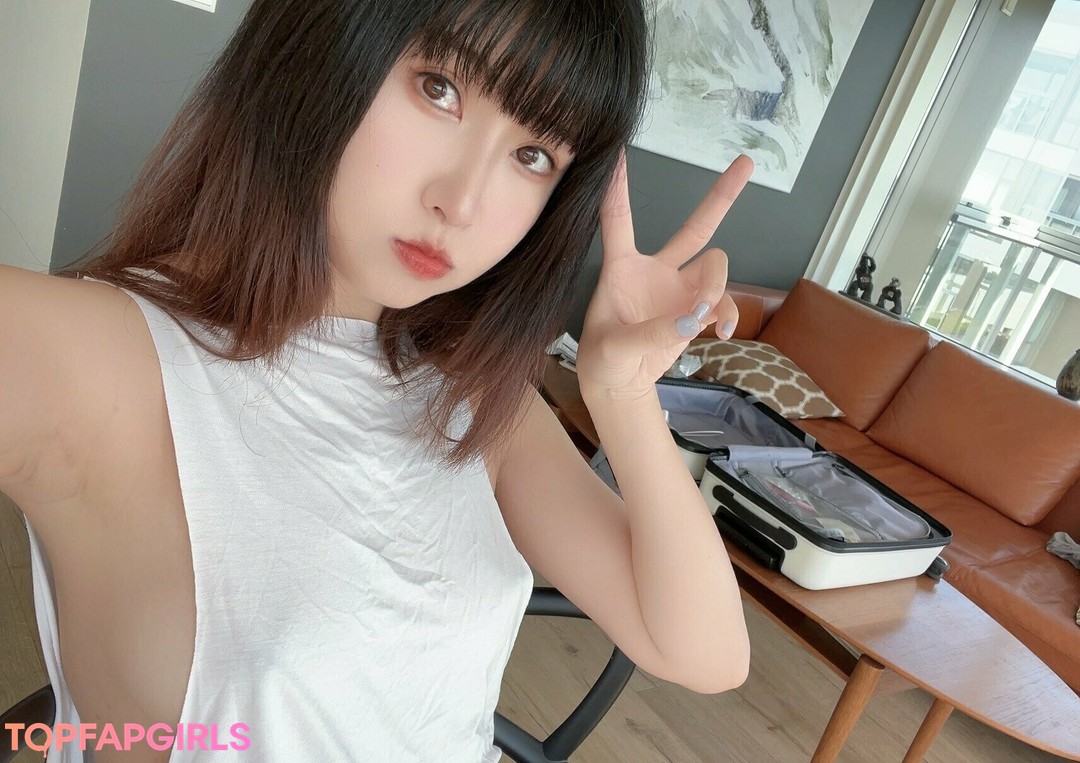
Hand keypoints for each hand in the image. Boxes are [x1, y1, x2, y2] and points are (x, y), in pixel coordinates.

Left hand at [577, 152, 753, 400]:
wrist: (619, 383)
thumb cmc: (603, 358)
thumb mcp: (614, 348)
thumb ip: (651, 334)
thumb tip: (693, 321)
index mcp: (622, 268)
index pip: (618, 220)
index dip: (618, 187)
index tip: (617, 153)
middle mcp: (656, 270)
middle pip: (695, 228)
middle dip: (721, 197)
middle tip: (746, 163)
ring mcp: (680, 289)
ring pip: (716, 267)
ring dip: (717, 289)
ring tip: (702, 318)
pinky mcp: (696, 311)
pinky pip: (725, 303)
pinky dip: (728, 316)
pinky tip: (721, 333)